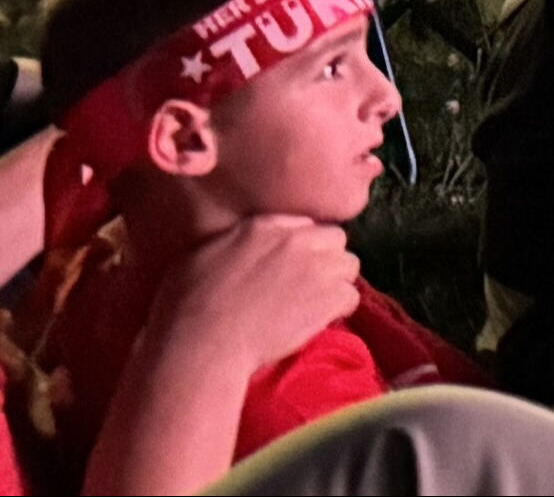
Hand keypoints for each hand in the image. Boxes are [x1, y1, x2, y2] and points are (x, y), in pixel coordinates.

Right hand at [153, 211, 366, 367]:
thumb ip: (229, 243)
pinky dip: (340, 310)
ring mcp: (316, 266)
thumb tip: (238, 244)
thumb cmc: (184, 309)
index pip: (302, 224)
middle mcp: (295, 240)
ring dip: (335, 283)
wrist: (201, 346)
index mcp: (261, 227)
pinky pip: (352, 297)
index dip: (299, 247)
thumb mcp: (196, 259)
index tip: (290, 266)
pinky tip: (319, 322)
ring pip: (348, 265)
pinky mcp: (330, 296)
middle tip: (307, 285)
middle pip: (333, 239)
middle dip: (325, 259)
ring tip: (314, 304)